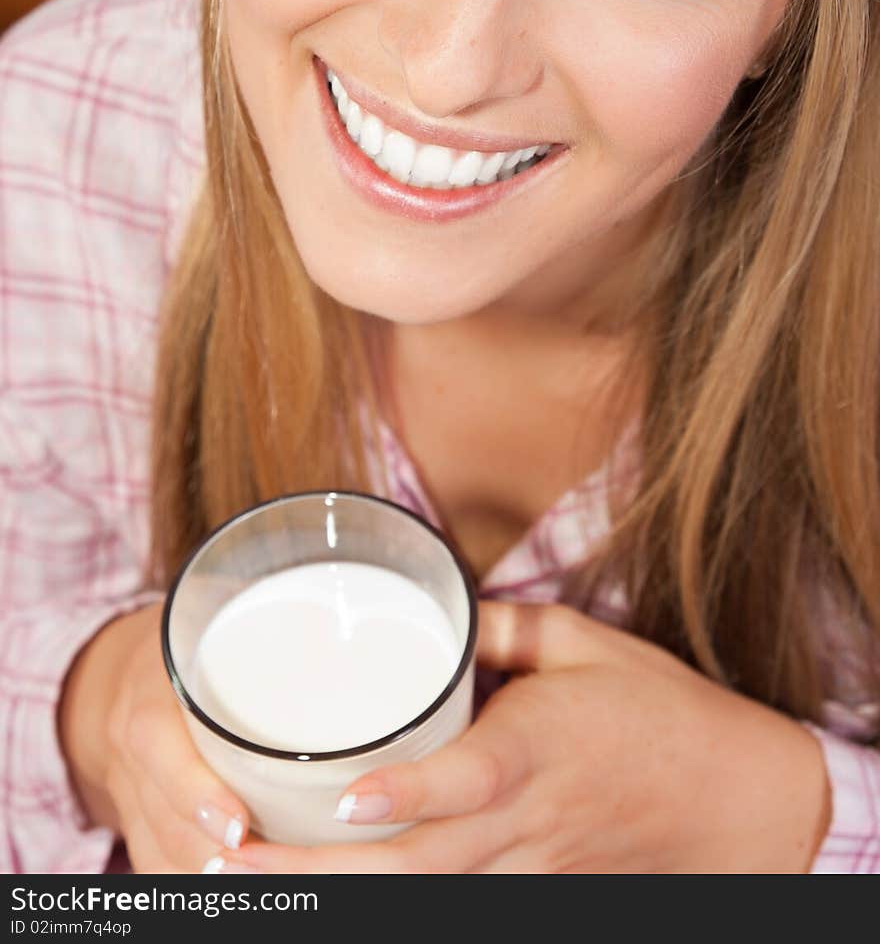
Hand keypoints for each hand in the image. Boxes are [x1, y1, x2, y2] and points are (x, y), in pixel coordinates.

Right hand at [59, 602, 250, 871]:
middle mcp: (132, 757)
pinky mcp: (140, 826)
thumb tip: (342, 605)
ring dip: (209, 877)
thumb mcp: (208, 612)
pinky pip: (157, 868)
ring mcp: (131, 798)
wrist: (112, 675)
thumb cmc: (184, 637)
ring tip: (266, 884)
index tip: (239, 824)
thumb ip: (261, 613)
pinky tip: (239, 892)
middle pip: (164, 823)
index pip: (159, 752)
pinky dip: (190, 885)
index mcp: (149, 697)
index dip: (194, 794)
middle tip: (274, 868)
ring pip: (161, 857)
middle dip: (213, 855)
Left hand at [215, 600, 830, 873]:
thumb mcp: (588, 642)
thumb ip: (505, 625)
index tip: (344, 798)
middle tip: (234, 859)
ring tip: (252, 883)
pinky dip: (392, 903)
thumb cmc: (661, 713)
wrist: (735, 801)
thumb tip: (436, 610)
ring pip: (426, 897)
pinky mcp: (533, 892)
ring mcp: (527, 868)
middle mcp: (526, 821)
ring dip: (341, 896)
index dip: (407, 792)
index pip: (468, 778)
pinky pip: (454, 903)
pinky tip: (332, 893)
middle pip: (418, 864)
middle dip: (320, 874)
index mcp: (540, 747)